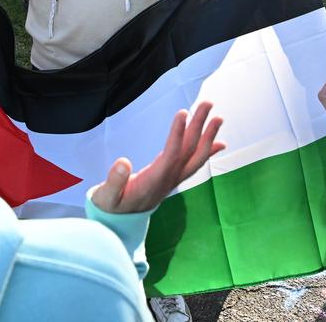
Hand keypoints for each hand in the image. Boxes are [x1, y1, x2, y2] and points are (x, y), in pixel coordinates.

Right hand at [90, 102, 224, 214]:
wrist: (119, 222)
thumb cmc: (111, 206)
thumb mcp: (107, 197)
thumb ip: (114, 181)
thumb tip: (123, 163)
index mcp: (153, 182)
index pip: (170, 156)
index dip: (177, 135)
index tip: (182, 113)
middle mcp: (168, 180)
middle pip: (189, 152)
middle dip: (199, 128)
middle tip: (207, 104)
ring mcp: (172, 179)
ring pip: (194, 156)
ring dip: (207, 137)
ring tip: (218, 118)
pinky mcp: (172, 177)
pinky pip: (193, 163)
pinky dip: (207, 151)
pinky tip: (218, 142)